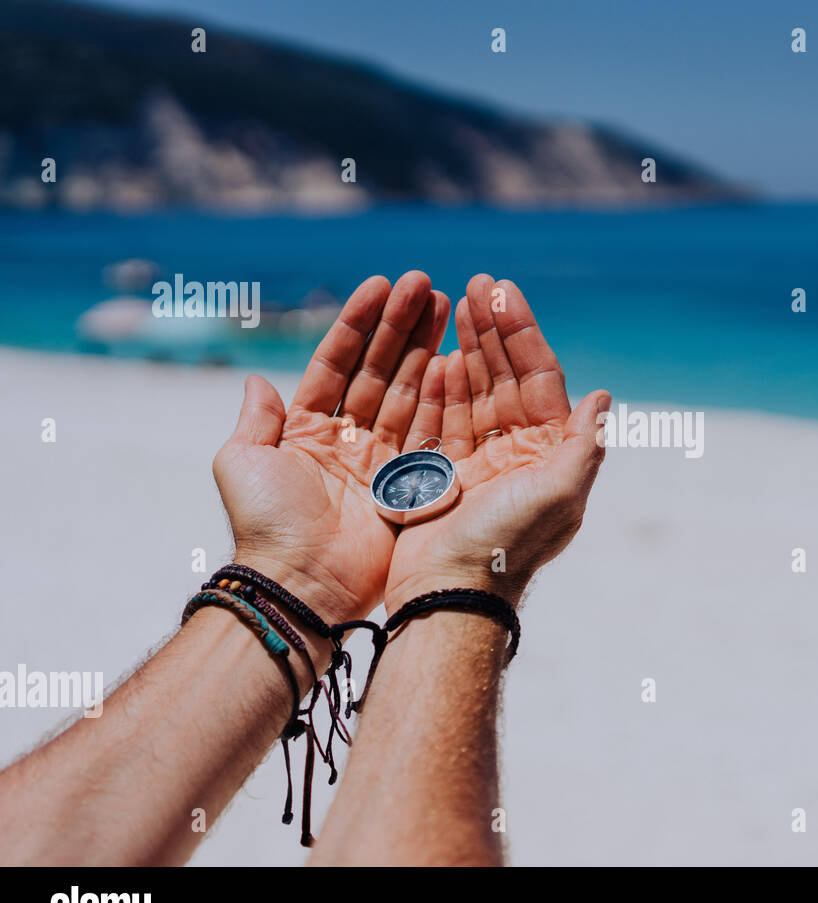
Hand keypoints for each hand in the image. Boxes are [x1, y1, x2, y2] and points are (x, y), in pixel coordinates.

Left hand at [213, 272, 449, 631]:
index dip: (357, 324)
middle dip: (400, 325)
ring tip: (446, 305)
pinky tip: (455, 358)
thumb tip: (255, 380)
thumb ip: (255, 420)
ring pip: (406, 390)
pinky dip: (440, 394)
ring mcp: (381, 460)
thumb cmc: (265, 524)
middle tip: (426, 284)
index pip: (335, 363)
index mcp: (305, 429)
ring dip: (425, 347)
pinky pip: (427, 430)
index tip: (380, 285)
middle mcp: (346, 439)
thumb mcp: (241, 462)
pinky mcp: (409, 483)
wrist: (301, 582)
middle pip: (377, 369)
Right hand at [386, 274, 609, 608]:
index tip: (502, 291)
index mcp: (551, 453)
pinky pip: (443, 419)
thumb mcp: (559, 493)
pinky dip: (439, 386)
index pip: (539, 378)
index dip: (522, 333)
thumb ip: (584, 444)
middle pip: (506, 377)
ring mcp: (480, 462)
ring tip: (452, 303)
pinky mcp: (444, 474)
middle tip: (476, 284)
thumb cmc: (507, 545)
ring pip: (474, 391)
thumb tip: (604, 396)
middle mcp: (519, 453)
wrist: (451, 594)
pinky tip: (435, 353)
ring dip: (466, 348)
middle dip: (492, 331)